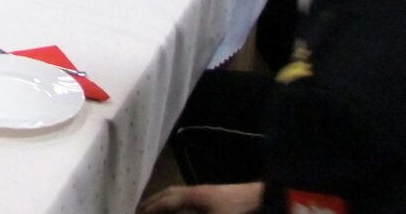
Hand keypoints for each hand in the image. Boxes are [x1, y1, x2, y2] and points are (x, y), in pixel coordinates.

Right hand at [137, 182, 261, 213]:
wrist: (270, 202)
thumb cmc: (239, 212)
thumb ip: (187, 212)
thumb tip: (167, 210)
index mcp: (195, 197)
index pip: (166, 202)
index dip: (150, 208)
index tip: (135, 212)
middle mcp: (199, 193)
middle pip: (171, 194)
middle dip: (154, 202)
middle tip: (140, 209)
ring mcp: (211, 194)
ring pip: (182, 196)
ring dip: (167, 201)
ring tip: (157, 208)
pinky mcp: (220, 199)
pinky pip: (192, 199)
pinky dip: (181, 203)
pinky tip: (185, 209)